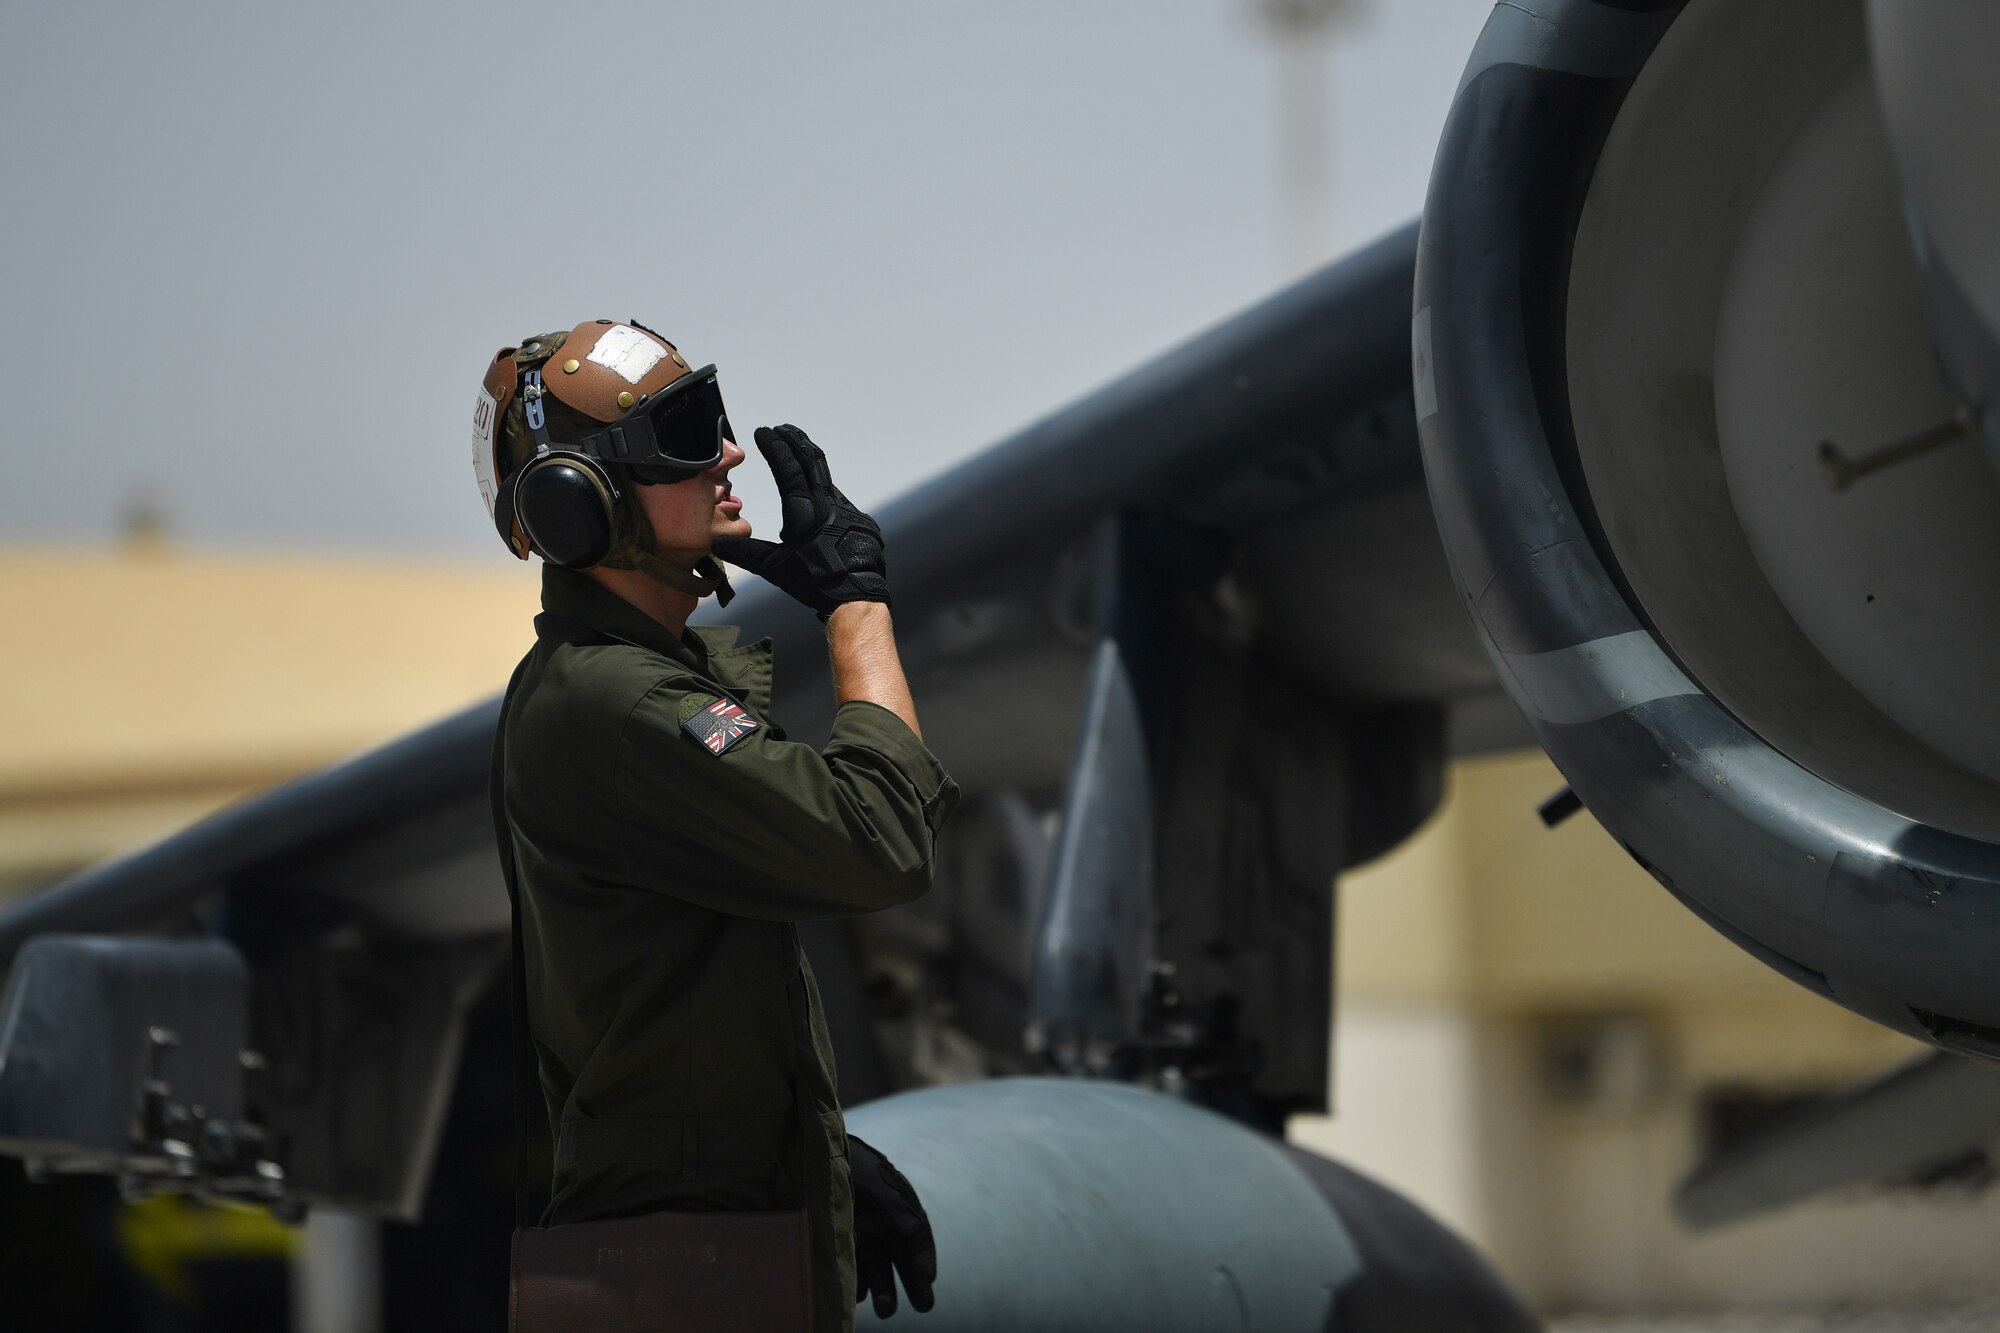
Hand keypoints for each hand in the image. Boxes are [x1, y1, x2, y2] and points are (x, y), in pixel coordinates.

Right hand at [711, 424, 889, 617]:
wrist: (855, 594)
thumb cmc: (815, 581)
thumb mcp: (775, 567)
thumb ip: (745, 553)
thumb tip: (717, 544)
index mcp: (805, 508)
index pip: (788, 467)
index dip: (774, 446)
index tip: (764, 431)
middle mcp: (828, 502)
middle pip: (811, 460)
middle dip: (795, 441)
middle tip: (784, 429)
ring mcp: (847, 510)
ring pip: (827, 481)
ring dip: (811, 466)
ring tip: (798, 455)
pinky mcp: (860, 522)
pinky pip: (840, 502)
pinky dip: (826, 495)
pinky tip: (820, 501)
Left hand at [847, 1134, 935, 1317]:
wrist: (815, 1155)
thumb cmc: (850, 1162)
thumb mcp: (874, 1178)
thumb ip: (893, 1204)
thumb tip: (914, 1230)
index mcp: (900, 1208)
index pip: (918, 1238)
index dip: (925, 1259)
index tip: (927, 1279)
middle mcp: (885, 1226)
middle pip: (904, 1261)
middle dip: (915, 1284)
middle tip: (925, 1306)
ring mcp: (863, 1236)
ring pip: (879, 1271)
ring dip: (884, 1292)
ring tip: (885, 1309)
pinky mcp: (842, 1244)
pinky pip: (853, 1270)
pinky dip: (857, 1285)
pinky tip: (858, 1296)